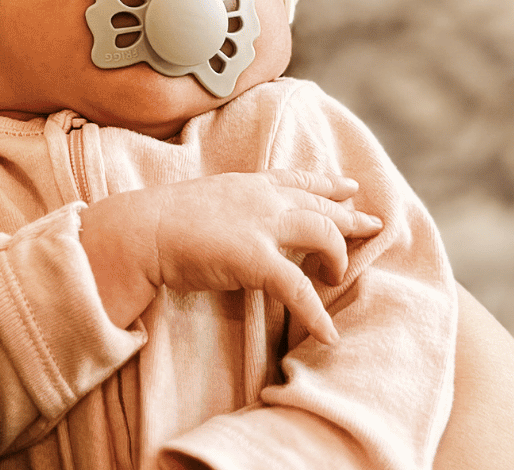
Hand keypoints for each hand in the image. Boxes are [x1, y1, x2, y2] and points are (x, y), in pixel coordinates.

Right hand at [79, 170, 382, 342]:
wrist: (141, 231)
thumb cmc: (161, 220)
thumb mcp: (205, 201)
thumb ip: (230, 208)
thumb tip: (238, 224)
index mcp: (249, 184)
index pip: (298, 179)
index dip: (327, 183)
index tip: (349, 187)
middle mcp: (263, 199)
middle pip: (321, 204)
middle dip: (350, 216)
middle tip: (373, 224)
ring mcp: (263, 226)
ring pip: (323, 234)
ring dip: (337, 257)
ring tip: (340, 277)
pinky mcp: (256, 259)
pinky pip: (298, 289)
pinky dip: (316, 313)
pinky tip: (328, 333)